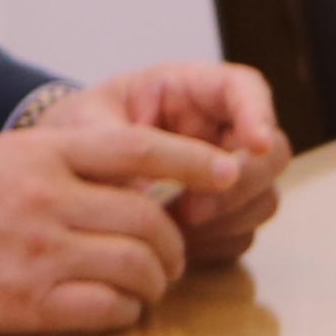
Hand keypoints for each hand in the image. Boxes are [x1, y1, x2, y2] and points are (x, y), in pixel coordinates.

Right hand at [0, 122, 223, 334]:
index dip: (196, 159)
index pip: (142, 147)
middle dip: (174, 245)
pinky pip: (107, 310)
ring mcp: (36, 252)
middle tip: (169, 260)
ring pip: (138, 266)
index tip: (231, 171)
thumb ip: (62, 165)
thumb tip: (137, 182)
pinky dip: (124, 314)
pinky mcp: (24, 304)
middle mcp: (45, 197)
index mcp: (40, 151)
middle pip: (149, 217)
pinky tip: (112, 311)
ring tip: (144, 290)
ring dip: (154, 284)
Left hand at [52, 62, 291, 260]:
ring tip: (174, 231)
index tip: (256, 143)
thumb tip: (149, 193)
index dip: (260, 113)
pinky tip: (176, 247)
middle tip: (192, 211)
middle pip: (272, 153)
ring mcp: (226, 175)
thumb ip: (116, 148)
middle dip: (242, 184)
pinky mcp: (221, 214)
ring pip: (264, 198)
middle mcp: (220, 131)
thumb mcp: (86, 126)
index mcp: (191, 91)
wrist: (63, 169)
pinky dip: (215, 245)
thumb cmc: (78, 131)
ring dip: (228, 220)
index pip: (245, 88)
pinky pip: (241, 234)